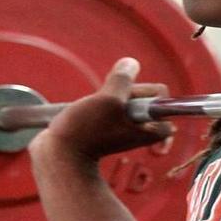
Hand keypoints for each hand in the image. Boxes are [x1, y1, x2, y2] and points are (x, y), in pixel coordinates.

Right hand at [28, 57, 174, 163]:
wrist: (60, 157)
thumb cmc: (85, 132)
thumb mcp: (108, 99)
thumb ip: (123, 79)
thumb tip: (132, 63)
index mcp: (156, 129)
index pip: (160, 93)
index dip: (138, 90)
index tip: (122, 105)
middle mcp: (146, 130)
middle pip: (142, 93)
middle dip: (121, 94)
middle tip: (103, 108)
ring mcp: (129, 128)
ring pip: (125, 97)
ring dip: (109, 98)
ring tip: (94, 113)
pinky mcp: (113, 126)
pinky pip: (113, 103)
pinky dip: (102, 103)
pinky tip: (89, 113)